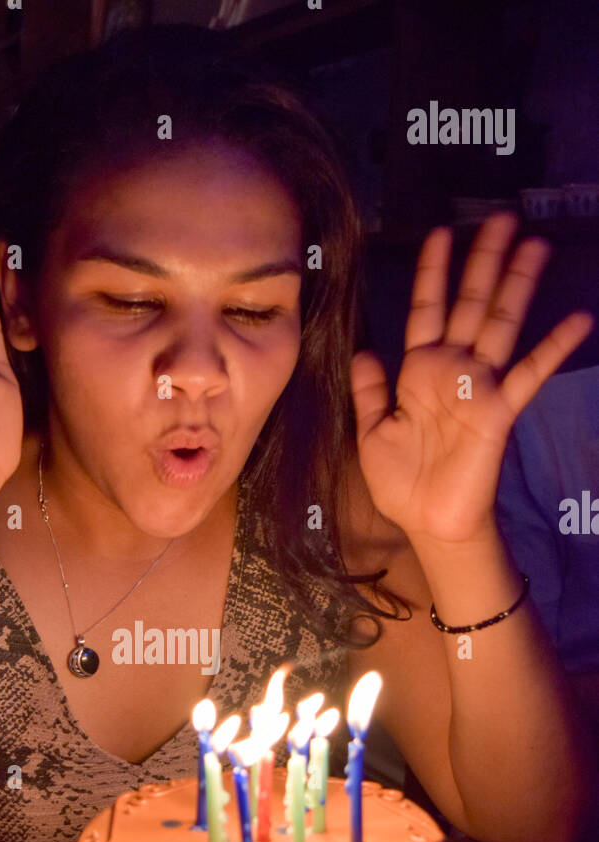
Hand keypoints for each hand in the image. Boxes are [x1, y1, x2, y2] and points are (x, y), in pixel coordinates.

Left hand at [350, 213, 593, 545]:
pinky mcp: (500, 410)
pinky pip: (531, 373)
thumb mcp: (372, 434)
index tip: (441, 232)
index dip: (433, 273)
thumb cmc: (400, 482)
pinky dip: (555, 347)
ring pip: (501, 324)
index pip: (426, 310)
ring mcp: (480, 386)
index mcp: (418, 371)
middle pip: (471, 304)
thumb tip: (364, 350)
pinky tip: (578, 319)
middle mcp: (452, 369)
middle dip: (484, 261)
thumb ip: (370, 391)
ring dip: (517, 284)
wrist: (428, 523)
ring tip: (534, 244)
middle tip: (500, 217)